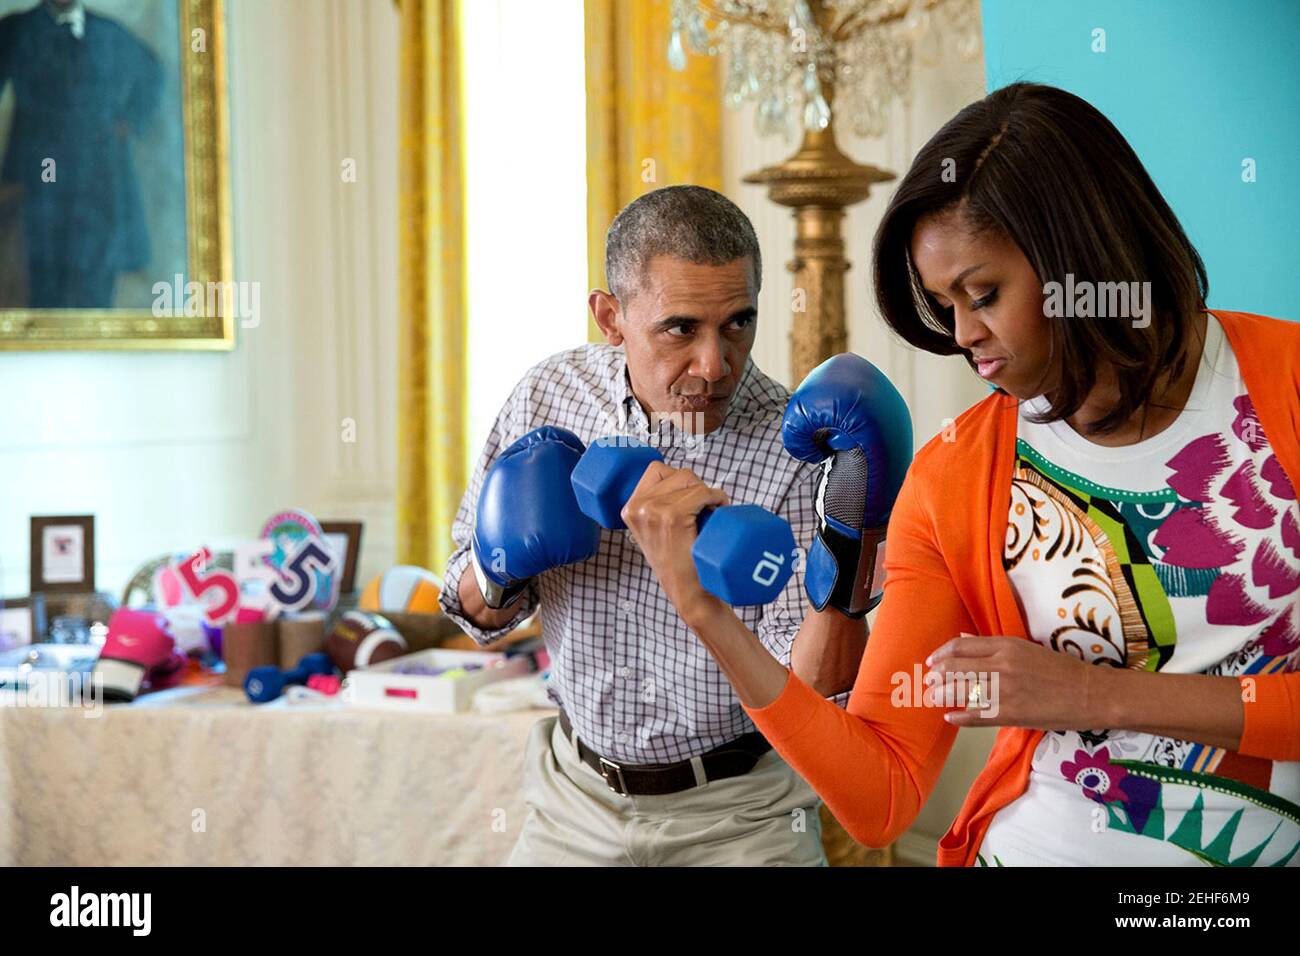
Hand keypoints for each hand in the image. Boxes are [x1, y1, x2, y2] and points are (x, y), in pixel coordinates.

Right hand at [620, 461, 728, 623]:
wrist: (688, 592)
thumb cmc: (678, 563)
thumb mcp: (654, 531)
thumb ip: (656, 507)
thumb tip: (683, 479)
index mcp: (630, 509)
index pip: (657, 469)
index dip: (680, 481)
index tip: (689, 497)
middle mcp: (638, 508)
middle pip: (678, 473)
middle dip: (696, 486)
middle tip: (705, 507)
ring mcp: (655, 512)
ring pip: (691, 481)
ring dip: (707, 492)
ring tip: (711, 511)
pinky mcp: (674, 517)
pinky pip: (703, 492)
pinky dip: (716, 497)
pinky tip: (718, 510)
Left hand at [925, 635, 1105, 728]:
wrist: (1089, 693)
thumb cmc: (1060, 669)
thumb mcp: (1026, 648)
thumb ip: (991, 646)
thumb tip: (962, 640)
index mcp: (1005, 646)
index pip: (959, 647)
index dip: (940, 654)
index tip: (932, 662)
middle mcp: (1001, 666)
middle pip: (954, 669)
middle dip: (935, 676)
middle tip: (929, 682)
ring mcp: (1004, 691)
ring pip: (960, 692)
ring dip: (941, 695)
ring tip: (934, 698)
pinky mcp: (1010, 714)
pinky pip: (974, 716)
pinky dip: (958, 717)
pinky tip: (950, 717)